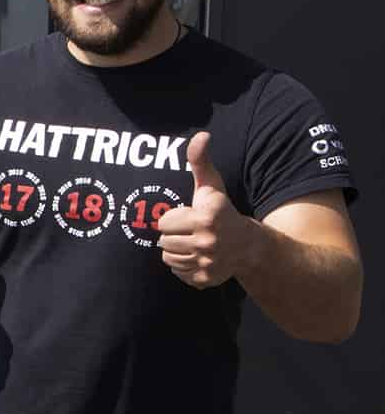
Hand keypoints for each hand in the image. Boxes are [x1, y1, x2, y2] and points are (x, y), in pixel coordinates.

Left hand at [158, 132, 253, 288]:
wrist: (249, 245)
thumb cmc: (222, 211)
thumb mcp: (211, 186)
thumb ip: (199, 161)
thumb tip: (201, 135)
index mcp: (206, 216)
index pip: (164, 222)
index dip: (173, 218)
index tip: (188, 216)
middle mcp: (208, 240)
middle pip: (163, 242)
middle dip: (173, 235)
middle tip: (190, 232)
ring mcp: (208, 262)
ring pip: (168, 258)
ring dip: (176, 251)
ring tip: (192, 243)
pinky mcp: (206, 279)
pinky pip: (178, 273)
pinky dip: (184, 266)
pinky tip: (197, 257)